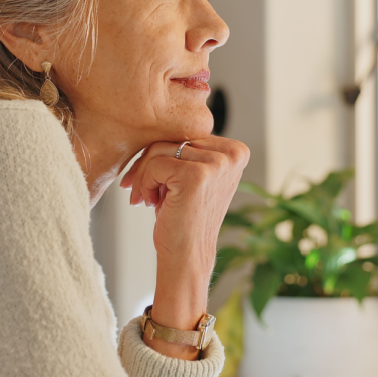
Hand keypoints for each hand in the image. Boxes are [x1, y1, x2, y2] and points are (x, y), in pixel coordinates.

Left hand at [119, 136, 249, 358]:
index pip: (185, 133)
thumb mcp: (192, 176)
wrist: (186, 257)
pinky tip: (151, 203)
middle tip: (140, 191)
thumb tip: (154, 119)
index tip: (151, 179)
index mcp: (236, 150)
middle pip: (172, 137)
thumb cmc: (183, 218)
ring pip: (159, 149)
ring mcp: (217, 163)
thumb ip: (186, 149)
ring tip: (149, 199)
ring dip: (145, 175)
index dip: (162, 154)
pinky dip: (144, 183)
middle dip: (149, 164)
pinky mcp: (196, 175)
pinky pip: (154, 163)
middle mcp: (232, 154)